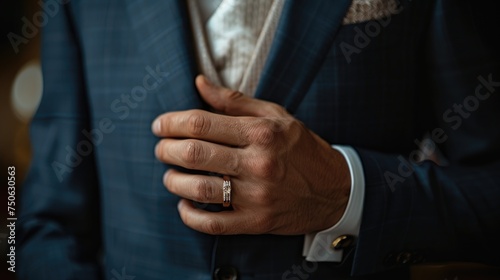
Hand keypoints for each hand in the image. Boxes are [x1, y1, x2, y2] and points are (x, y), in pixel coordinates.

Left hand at [152, 75, 350, 234]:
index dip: (171, 123)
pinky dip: (189, 215)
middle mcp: (258, 163)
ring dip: (173, 181)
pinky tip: (184, 204)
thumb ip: (234, 102)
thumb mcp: (275, 116)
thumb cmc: (301, 148)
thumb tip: (200, 83)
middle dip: (166, 150)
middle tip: (162, 149)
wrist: (334, 189)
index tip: (160, 125)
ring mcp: (257, 195)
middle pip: (193, 153)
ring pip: (197, 188)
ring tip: (170, 174)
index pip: (201, 123)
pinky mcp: (256, 221)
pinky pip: (212, 223)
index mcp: (260, 133)